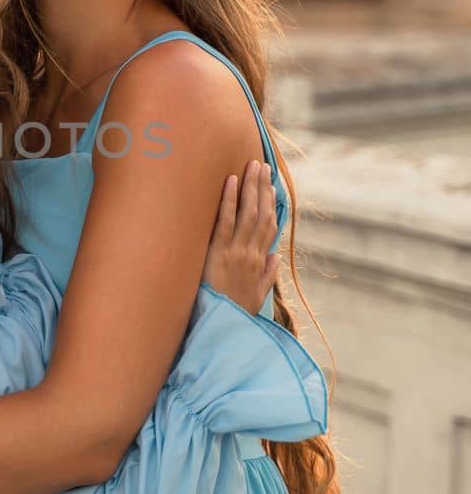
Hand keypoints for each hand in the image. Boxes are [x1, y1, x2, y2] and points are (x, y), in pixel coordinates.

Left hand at [202, 159, 279, 314]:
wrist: (222, 327)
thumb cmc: (235, 313)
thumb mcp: (257, 297)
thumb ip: (268, 276)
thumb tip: (275, 257)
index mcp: (259, 262)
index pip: (270, 226)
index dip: (272, 204)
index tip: (272, 186)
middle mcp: (251, 253)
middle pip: (261, 213)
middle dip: (262, 188)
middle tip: (262, 166)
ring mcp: (236, 252)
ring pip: (247, 213)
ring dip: (250, 187)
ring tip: (252, 166)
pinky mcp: (218, 253)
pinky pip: (224, 222)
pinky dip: (228, 200)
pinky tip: (230, 182)